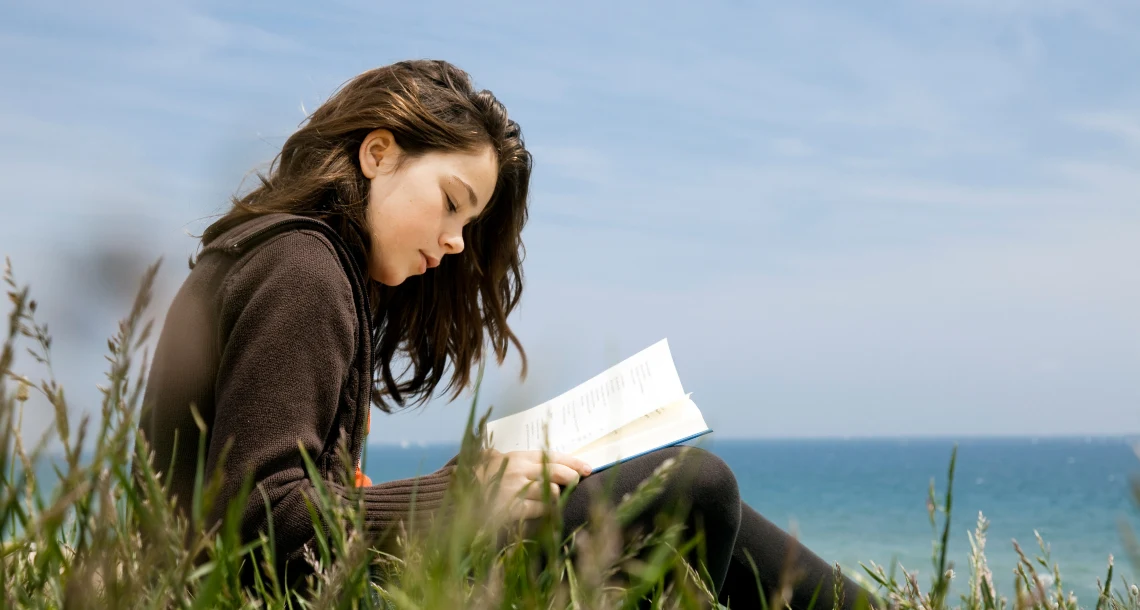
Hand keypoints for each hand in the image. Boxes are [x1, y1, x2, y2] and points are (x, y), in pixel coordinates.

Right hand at [475, 449, 591, 521]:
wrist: (451, 498)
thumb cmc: (469, 478)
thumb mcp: (486, 460)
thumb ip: (499, 455)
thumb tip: (500, 453)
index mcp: (515, 457)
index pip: (551, 455)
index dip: (572, 461)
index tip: (586, 467)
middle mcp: (518, 470)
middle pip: (557, 472)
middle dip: (572, 478)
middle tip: (577, 482)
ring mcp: (516, 489)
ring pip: (551, 492)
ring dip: (556, 498)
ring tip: (555, 500)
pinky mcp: (513, 508)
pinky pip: (539, 510)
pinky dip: (545, 512)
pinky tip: (546, 514)